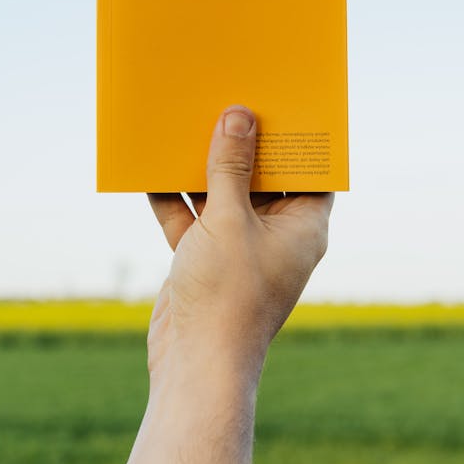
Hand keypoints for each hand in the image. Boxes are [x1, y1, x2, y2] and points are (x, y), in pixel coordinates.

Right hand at [148, 104, 333, 386]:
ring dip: (204, 166)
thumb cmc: (228, 295)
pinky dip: (174, 196)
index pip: (310, 171)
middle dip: (242, 143)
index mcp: (302, 226)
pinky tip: (152, 165)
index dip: (298, 137)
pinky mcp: (204, 259)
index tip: (282, 100)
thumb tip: (240, 115)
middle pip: (262, 177)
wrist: (194, 367)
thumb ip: (232, 166)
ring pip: (222, 195)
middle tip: (227, 97)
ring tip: (187, 121)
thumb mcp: (229, 219)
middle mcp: (274, 235)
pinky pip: (191, 217)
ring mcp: (238, 248)